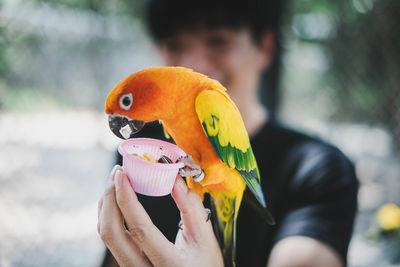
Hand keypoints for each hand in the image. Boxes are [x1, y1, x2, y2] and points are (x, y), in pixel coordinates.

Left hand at [97, 165, 223, 266]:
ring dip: (108, 204)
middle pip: (112, 233)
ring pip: (107, 235)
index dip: (127, 199)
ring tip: (118, 180)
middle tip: (119, 172)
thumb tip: (175, 179)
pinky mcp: (127, 263)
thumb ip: (192, 208)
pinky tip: (118, 199)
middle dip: (110, 198)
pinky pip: (111, 238)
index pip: (139, 229)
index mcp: (168, 264)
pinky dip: (111, 214)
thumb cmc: (204, 265)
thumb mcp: (205, 240)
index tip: (123, 175)